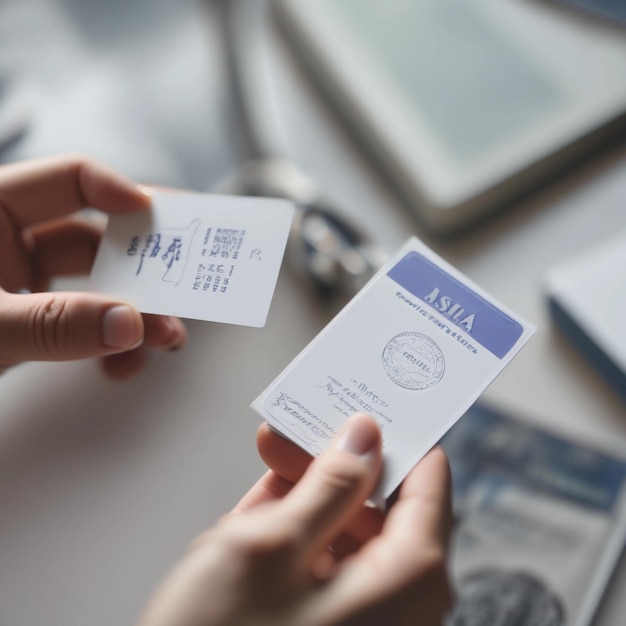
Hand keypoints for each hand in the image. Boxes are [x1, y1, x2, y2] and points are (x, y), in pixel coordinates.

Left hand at [0, 154, 185, 377]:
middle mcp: (11, 242)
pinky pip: (87, 324)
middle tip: (185, 284)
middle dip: (143, 269)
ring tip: (165, 339)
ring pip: (100, 286)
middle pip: (98, 240)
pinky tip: (121, 366)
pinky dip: (112, 343)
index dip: (119, 192)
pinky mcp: (34, 324)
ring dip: (137, 313)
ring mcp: (25, 285)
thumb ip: (52, 323)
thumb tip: (130, 322)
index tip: (160, 218)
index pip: (69, 180)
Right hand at [138, 414, 452, 625]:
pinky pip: (321, 561)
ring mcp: (362, 615)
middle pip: (379, 502)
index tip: (369, 398)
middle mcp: (399, 601)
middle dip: (331, 462)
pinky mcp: (326, 623)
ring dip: (303, 492)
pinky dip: (291, 530)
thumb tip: (366, 435)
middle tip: (292, 427)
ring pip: (344, 528)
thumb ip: (329, 483)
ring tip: (266, 460)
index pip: (428, 480)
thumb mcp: (273, 546)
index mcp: (410, 579)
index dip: (398, 434)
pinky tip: (257, 507)